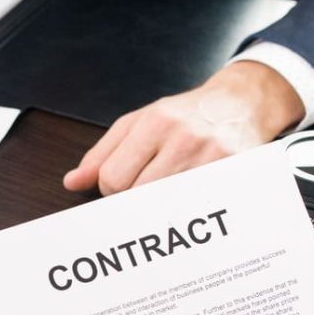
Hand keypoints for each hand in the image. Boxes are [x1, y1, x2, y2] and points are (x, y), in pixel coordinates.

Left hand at [63, 60, 305, 195]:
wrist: (241, 103)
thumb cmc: (186, 115)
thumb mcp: (139, 123)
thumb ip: (102, 153)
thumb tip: (72, 183)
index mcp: (155, 123)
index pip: (113, 179)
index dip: (112, 189)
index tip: (123, 184)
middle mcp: (183, 139)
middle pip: (138, 197)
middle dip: (136, 199)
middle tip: (148, 187)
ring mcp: (211, 159)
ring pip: (166, 208)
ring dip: (162, 207)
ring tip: (169, 189)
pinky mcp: (232, 174)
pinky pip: (197, 210)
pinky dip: (189, 211)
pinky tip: (191, 195)